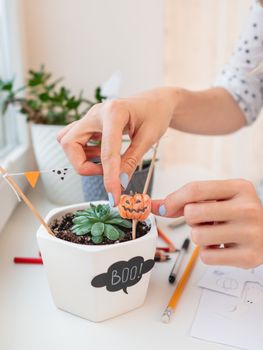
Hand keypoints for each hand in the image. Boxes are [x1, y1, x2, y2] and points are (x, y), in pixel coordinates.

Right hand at [57, 88, 175, 204]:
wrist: (156, 101)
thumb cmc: (156, 114)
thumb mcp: (149, 138)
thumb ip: (132, 161)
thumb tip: (120, 183)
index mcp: (114, 112)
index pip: (106, 151)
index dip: (109, 177)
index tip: (113, 195)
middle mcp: (97, 112)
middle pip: (69, 142)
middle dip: (82, 164)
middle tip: (103, 172)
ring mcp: (91, 117)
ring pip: (68, 141)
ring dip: (81, 158)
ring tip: (106, 163)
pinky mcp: (90, 123)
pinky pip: (76, 140)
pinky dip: (84, 153)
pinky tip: (102, 155)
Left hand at [151, 179, 262, 268]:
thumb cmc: (238, 214)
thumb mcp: (220, 198)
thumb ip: (188, 200)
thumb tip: (157, 206)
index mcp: (239, 188)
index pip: (195, 189)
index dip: (174, 199)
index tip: (164, 207)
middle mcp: (247, 208)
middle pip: (192, 213)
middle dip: (192, 219)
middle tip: (206, 221)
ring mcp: (250, 233)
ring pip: (197, 236)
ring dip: (199, 237)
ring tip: (215, 234)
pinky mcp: (248, 256)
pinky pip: (206, 256)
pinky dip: (208, 253)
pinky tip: (222, 246)